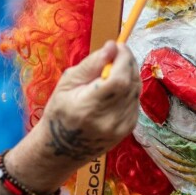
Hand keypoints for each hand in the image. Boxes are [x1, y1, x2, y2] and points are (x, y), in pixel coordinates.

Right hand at [37, 40, 140, 163]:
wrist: (63, 148)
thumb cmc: (59, 112)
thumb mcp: (67, 83)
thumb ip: (92, 64)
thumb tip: (112, 46)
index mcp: (89, 108)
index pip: (118, 80)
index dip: (123, 59)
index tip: (119, 45)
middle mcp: (109, 120)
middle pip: (131, 83)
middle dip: (127, 62)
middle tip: (117, 53)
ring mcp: (121, 127)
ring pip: (136, 90)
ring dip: (129, 74)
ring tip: (112, 71)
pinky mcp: (128, 129)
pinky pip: (135, 100)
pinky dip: (129, 89)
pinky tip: (114, 88)